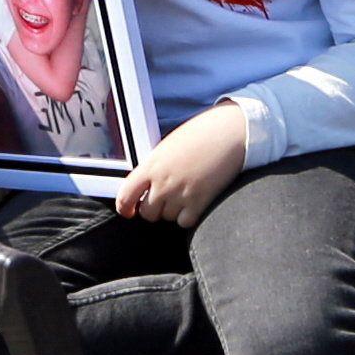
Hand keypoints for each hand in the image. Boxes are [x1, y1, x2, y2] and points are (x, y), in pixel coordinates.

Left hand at [114, 103, 252, 227]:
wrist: (229, 132)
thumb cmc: (201, 134)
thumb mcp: (168, 147)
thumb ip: (155, 167)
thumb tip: (147, 187)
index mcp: (151, 165)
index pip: (126, 195)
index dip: (124, 207)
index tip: (129, 211)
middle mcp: (163, 182)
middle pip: (148, 213)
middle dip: (154, 209)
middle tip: (166, 198)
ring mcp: (181, 194)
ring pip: (168, 218)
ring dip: (173, 211)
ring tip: (186, 192)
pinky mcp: (200, 202)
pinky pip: (185, 222)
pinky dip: (188, 216)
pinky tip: (195, 201)